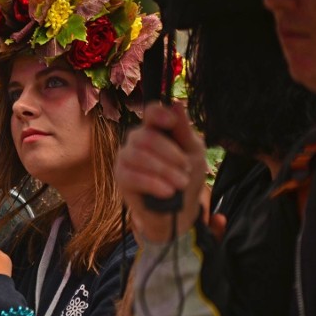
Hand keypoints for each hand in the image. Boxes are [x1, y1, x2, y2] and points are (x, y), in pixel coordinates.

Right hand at [116, 102, 206, 242]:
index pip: (151, 113)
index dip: (159, 114)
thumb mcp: (194, 154)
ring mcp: (126, 158)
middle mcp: (137, 140)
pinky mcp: (120, 177)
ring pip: (139, 155)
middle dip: (171, 154)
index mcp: (156, 130)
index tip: (171, 122)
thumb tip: (177, 104)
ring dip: (164, 170)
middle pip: (147, 136)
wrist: (178, 211)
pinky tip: (167, 191)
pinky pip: (132, 175)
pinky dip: (152, 183)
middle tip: (187, 169)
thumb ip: (185, 131)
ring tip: (180, 183)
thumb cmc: (186, 178)